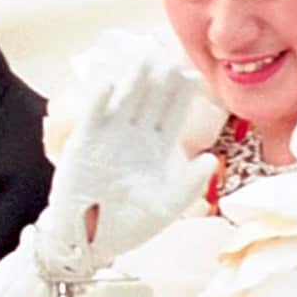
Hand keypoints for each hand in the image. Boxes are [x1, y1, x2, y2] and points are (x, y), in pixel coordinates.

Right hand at [36, 57, 219, 279]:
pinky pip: (94, 116)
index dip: (183, 94)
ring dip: (132, 82)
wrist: (90, 239)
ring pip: (124, 101)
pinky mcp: (85, 142)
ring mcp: (109, 136)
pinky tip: (108, 83)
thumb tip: (212, 159)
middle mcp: (135, 135)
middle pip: (151, 100)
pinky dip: (99, 100)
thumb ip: (189, 185)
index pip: (174, 113)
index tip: (194, 74)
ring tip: (143, 61)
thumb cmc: (129, 225)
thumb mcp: (165, 207)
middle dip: (160, 79)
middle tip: (170, 56)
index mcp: (158, 147)